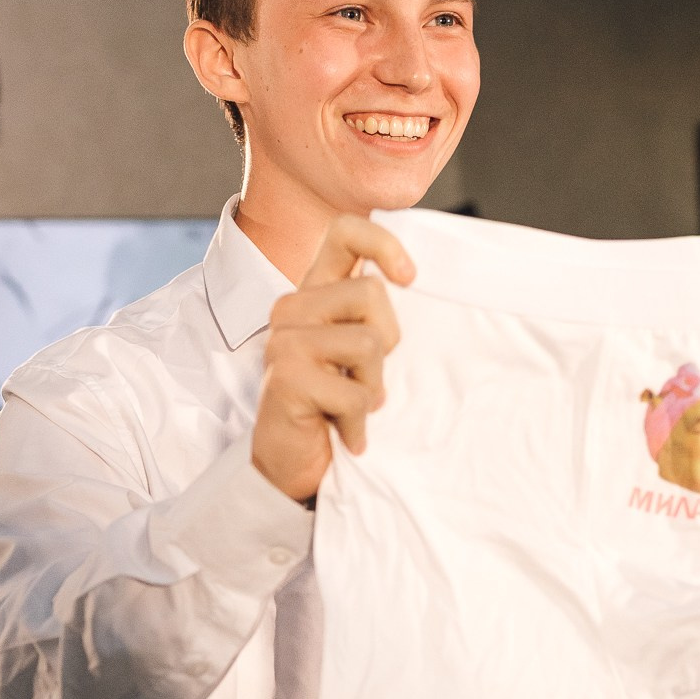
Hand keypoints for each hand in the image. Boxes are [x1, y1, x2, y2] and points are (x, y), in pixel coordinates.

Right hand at [252, 215, 414, 501]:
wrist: (292, 465)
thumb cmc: (332, 406)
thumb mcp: (358, 354)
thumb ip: (372, 316)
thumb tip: (415, 284)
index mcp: (313, 293)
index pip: (344, 233)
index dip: (384, 243)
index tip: (410, 279)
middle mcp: (292, 308)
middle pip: (372, 292)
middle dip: (388, 342)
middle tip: (366, 379)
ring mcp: (284, 342)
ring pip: (369, 343)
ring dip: (373, 387)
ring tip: (352, 406)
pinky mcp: (287, 377)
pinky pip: (355, 392)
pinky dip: (359, 422)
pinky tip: (344, 432)